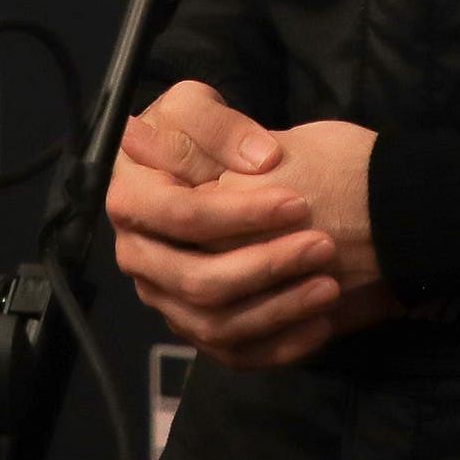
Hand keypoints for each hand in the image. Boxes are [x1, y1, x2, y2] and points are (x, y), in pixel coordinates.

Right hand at [105, 87, 393, 369]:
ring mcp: (163, 297)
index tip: (297, 203)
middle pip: (197, 279)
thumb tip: (258, 161)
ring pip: (215, 324)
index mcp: (130, 200)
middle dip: (265, 265)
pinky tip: (320, 325)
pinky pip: (232, 352)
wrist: (221, 174)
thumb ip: (220, 127)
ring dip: (278, 309)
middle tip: (322, 246)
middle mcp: (138, 256)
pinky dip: (278, 346)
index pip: (182, 216)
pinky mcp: (191, 325)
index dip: (239, 214)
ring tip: (329, 286)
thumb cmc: (205, 137)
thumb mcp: (199, 107)